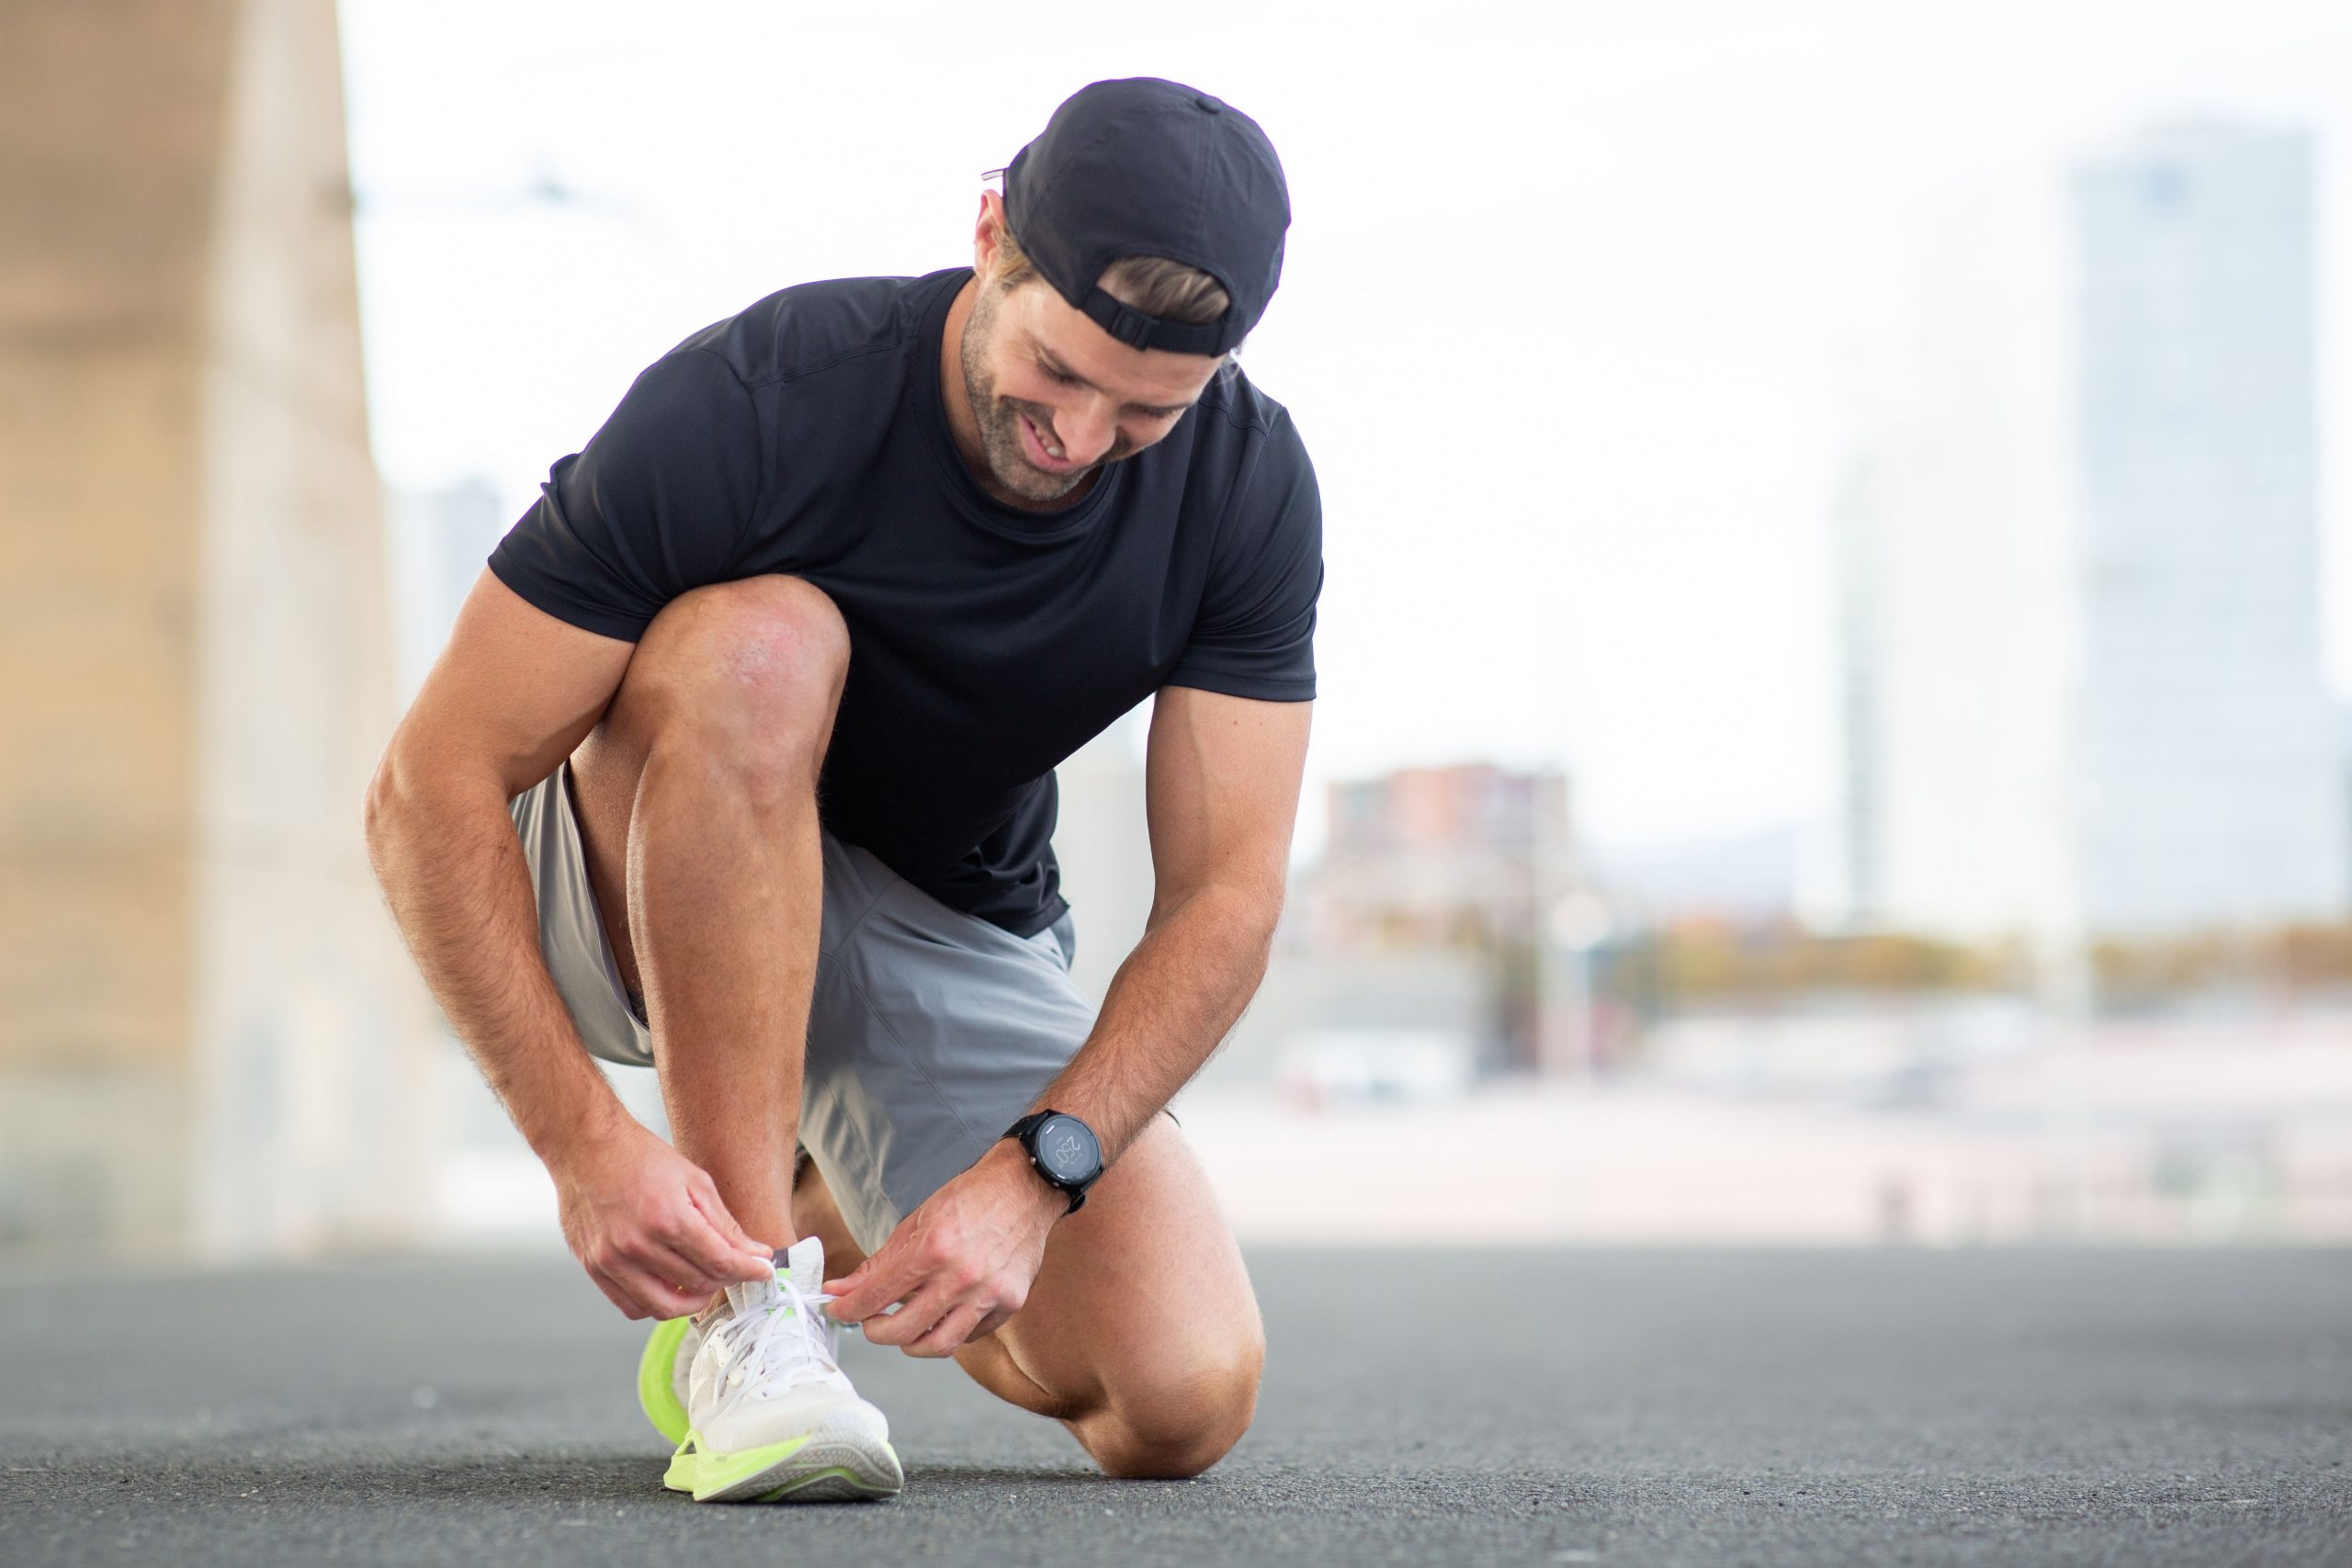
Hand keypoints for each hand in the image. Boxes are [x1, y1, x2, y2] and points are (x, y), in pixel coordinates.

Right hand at [549, 1115, 775, 1320]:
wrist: (586, 1147)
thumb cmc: (641, 1157)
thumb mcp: (694, 1180)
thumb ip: (725, 1223)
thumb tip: (755, 1252)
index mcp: (669, 1218)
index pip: (721, 1262)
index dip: (750, 1270)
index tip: (763, 1271)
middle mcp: (638, 1245)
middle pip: (698, 1284)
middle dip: (726, 1278)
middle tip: (733, 1267)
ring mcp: (612, 1261)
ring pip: (665, 1306)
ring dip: (694, 1300)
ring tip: (705, 1282)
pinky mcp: (594, 1268)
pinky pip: (632, 1307)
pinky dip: (657, 1304)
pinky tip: (670, 1287)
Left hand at [823, 1141, 1064, 1356]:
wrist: (1025, 1188)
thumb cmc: (971, 1199)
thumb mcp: (917, 1221)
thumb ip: (879, 1263)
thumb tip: (841, 1290)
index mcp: (932, 1249)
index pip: (876, 1295)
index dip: (847, 1309)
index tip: (837, 1309)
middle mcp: (962, 1276)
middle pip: (903, 1330)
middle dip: (875, 1331)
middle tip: (870, 1322)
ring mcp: (989, 1293)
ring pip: (939, 1345)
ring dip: (911, 1342)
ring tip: (903, 1328)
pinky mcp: (1010, 1303)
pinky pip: (970, 1336)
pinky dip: (949, 1332)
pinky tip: (941, 1316)